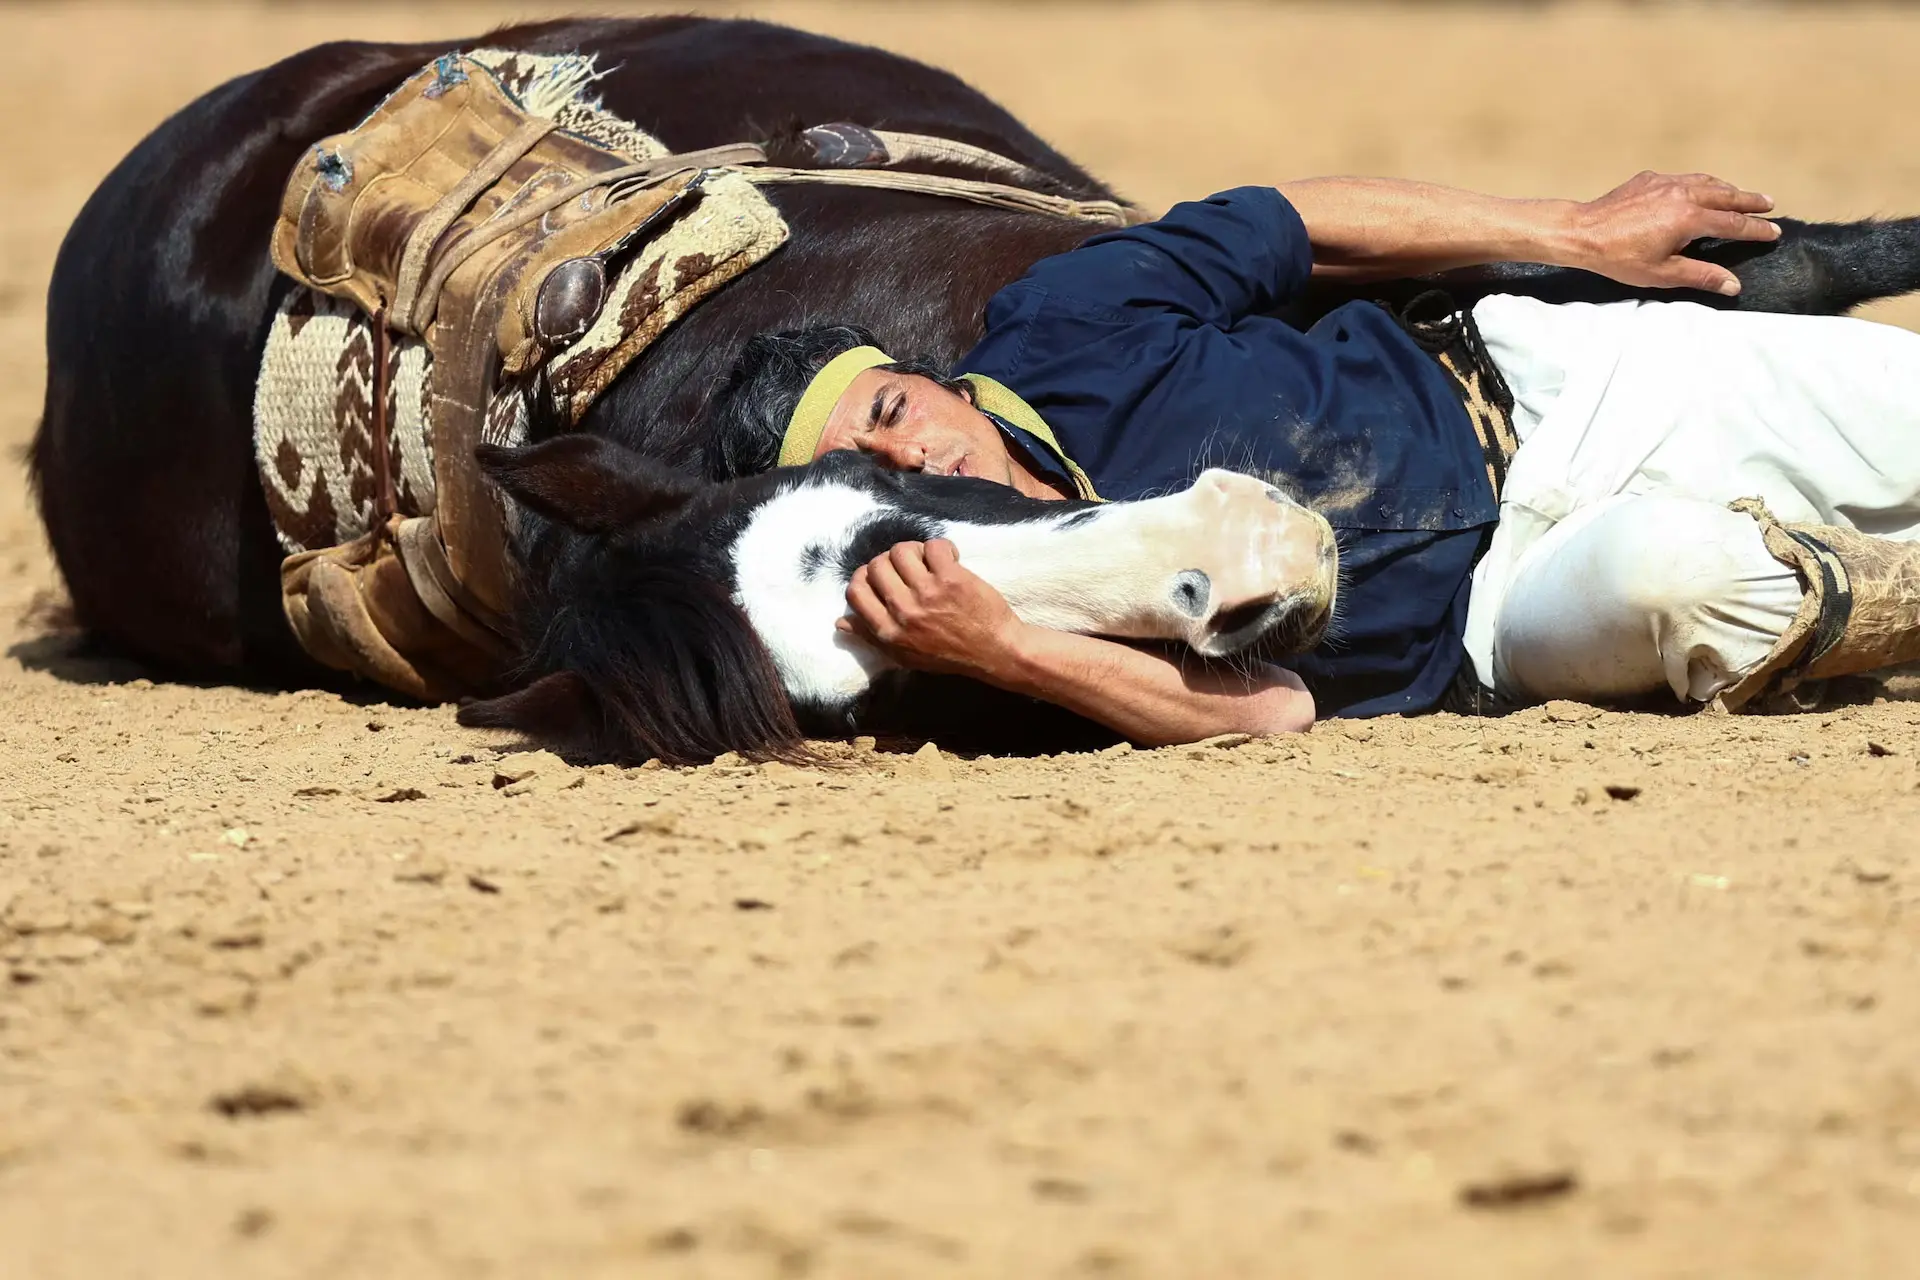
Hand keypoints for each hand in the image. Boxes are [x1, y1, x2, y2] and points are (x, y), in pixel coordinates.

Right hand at [838, 539, 1025, 677]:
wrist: (994, 652)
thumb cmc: (948, 656)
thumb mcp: (904, 655)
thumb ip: (872, 637)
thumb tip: (840, 621)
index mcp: (888, 631)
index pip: (856, 592)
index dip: (863, 576)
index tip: (880, 576)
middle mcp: (904, 611)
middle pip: (876, 566)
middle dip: (889, 561)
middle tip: (908, 568)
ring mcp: (927, 593)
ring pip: (901, 551)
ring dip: (913, 551)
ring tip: (927, 562)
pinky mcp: (952, 578)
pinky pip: (933, 545)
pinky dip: (940, 547)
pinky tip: (949, 559)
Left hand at [1568, 171, 1779, 294]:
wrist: (1582, 232)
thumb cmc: (1619, 257)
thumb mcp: (1662, 273)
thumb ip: (1700, 275)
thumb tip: (1733, 285)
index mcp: (1690, 217)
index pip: (1733, 223)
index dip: (1756, 229)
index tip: (1775, 232)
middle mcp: (1683, 193)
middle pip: (1727, 196)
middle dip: (1750, 201)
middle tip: (1769, 204)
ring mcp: (1666, 182)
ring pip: (1707, 182)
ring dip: (1728, 189)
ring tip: (1740, 196)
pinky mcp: (1649, 179)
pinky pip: (1685, 178)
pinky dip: (1702, 183)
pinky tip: (1701, 188)